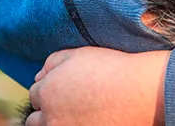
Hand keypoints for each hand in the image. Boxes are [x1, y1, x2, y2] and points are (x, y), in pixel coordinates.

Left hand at [26, 47, 169, 125]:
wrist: (140, 93)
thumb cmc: (111, 69)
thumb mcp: (78, 54)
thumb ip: (52, 62)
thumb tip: (39, 75)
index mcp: (46, 92)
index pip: (34, 95)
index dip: (48, 90)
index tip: (63, 90)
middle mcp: (51, 118)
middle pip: (35, 120)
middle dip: (47, 112)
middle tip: (67, 105)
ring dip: (57, 122)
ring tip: (77, 115)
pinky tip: (88, 120)